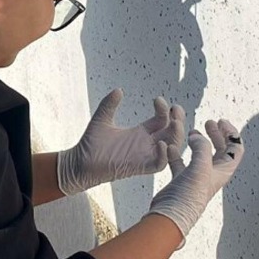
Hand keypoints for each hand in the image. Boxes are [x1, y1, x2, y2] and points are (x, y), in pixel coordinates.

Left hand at [57, 89, 185, 195]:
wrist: (80, 163)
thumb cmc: (90, 145)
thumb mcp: (101, 120)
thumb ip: (109, 105)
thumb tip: (118, 90)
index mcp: (140, 133)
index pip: (161, 120)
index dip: (164, 110)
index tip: (157, 99)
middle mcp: (145, 144)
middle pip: (172, 133)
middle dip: (178, 120)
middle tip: (176, 109)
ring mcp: (144, 156)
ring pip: (171, 148)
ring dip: (176, 136)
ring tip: (174, 122)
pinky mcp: (139, 168)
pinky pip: (159, 165)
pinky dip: (163, 155)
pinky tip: (160, 143)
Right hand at [146, 119, 244, 239]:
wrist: (170, 215)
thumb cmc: (189, 196)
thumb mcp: (201, 167)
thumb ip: (202, 147)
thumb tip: (197, 135)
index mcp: (222, 171)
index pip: (235, 149)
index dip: (231, 133)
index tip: (220, 121)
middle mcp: (211, 173)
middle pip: (220, 150)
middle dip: (216, 134)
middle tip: (209, 123)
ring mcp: (196, 177)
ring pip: (201, 155)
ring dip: (198, 141)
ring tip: (191, 131)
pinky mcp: (181, 180)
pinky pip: (181, 162)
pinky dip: (177, 152)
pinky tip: (171, 147)